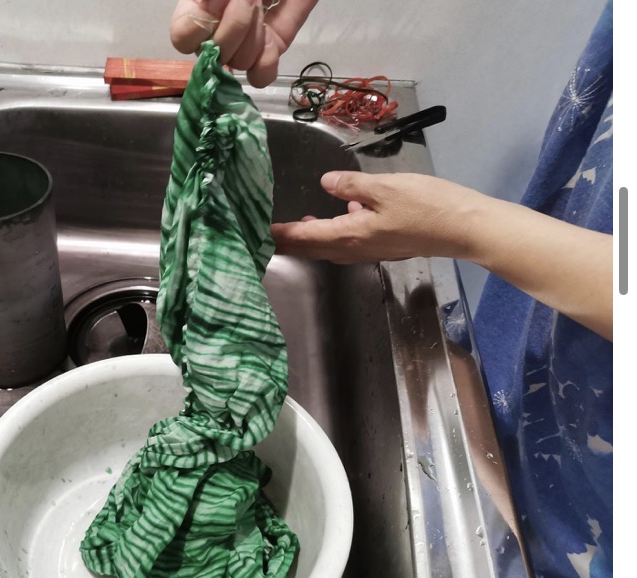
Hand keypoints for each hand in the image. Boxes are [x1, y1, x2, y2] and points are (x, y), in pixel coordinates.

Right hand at [170, 0, 317, 87]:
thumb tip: (207, 4)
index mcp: (200, 1)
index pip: (183, 36)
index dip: (199, 26)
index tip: (221, 0)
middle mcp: (218, 22)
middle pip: (213, 53)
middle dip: (234, 27)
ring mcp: (246, 36)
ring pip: (237, 63)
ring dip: (253, 38)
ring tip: (265, 6)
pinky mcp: (273, 45)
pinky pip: (260, 75)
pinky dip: (265, 62)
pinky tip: (271, 41)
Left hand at [272, 170, 612, 340]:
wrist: (465, 227)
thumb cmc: (427, 205)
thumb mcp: (385, 187)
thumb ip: (350, 186)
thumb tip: (325, 183)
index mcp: (349, 235)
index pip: (303, 237)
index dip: (278, 235)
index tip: (256, 233)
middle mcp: (355, 248)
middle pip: (312, 247)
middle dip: (288, 241)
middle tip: (265, 232)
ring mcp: (371, 249)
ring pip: (330, 245)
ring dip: (310, 237)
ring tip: (294, 224)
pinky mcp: (385, 244)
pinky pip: (349, 240)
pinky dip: (335, 230)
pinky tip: (341, 211)